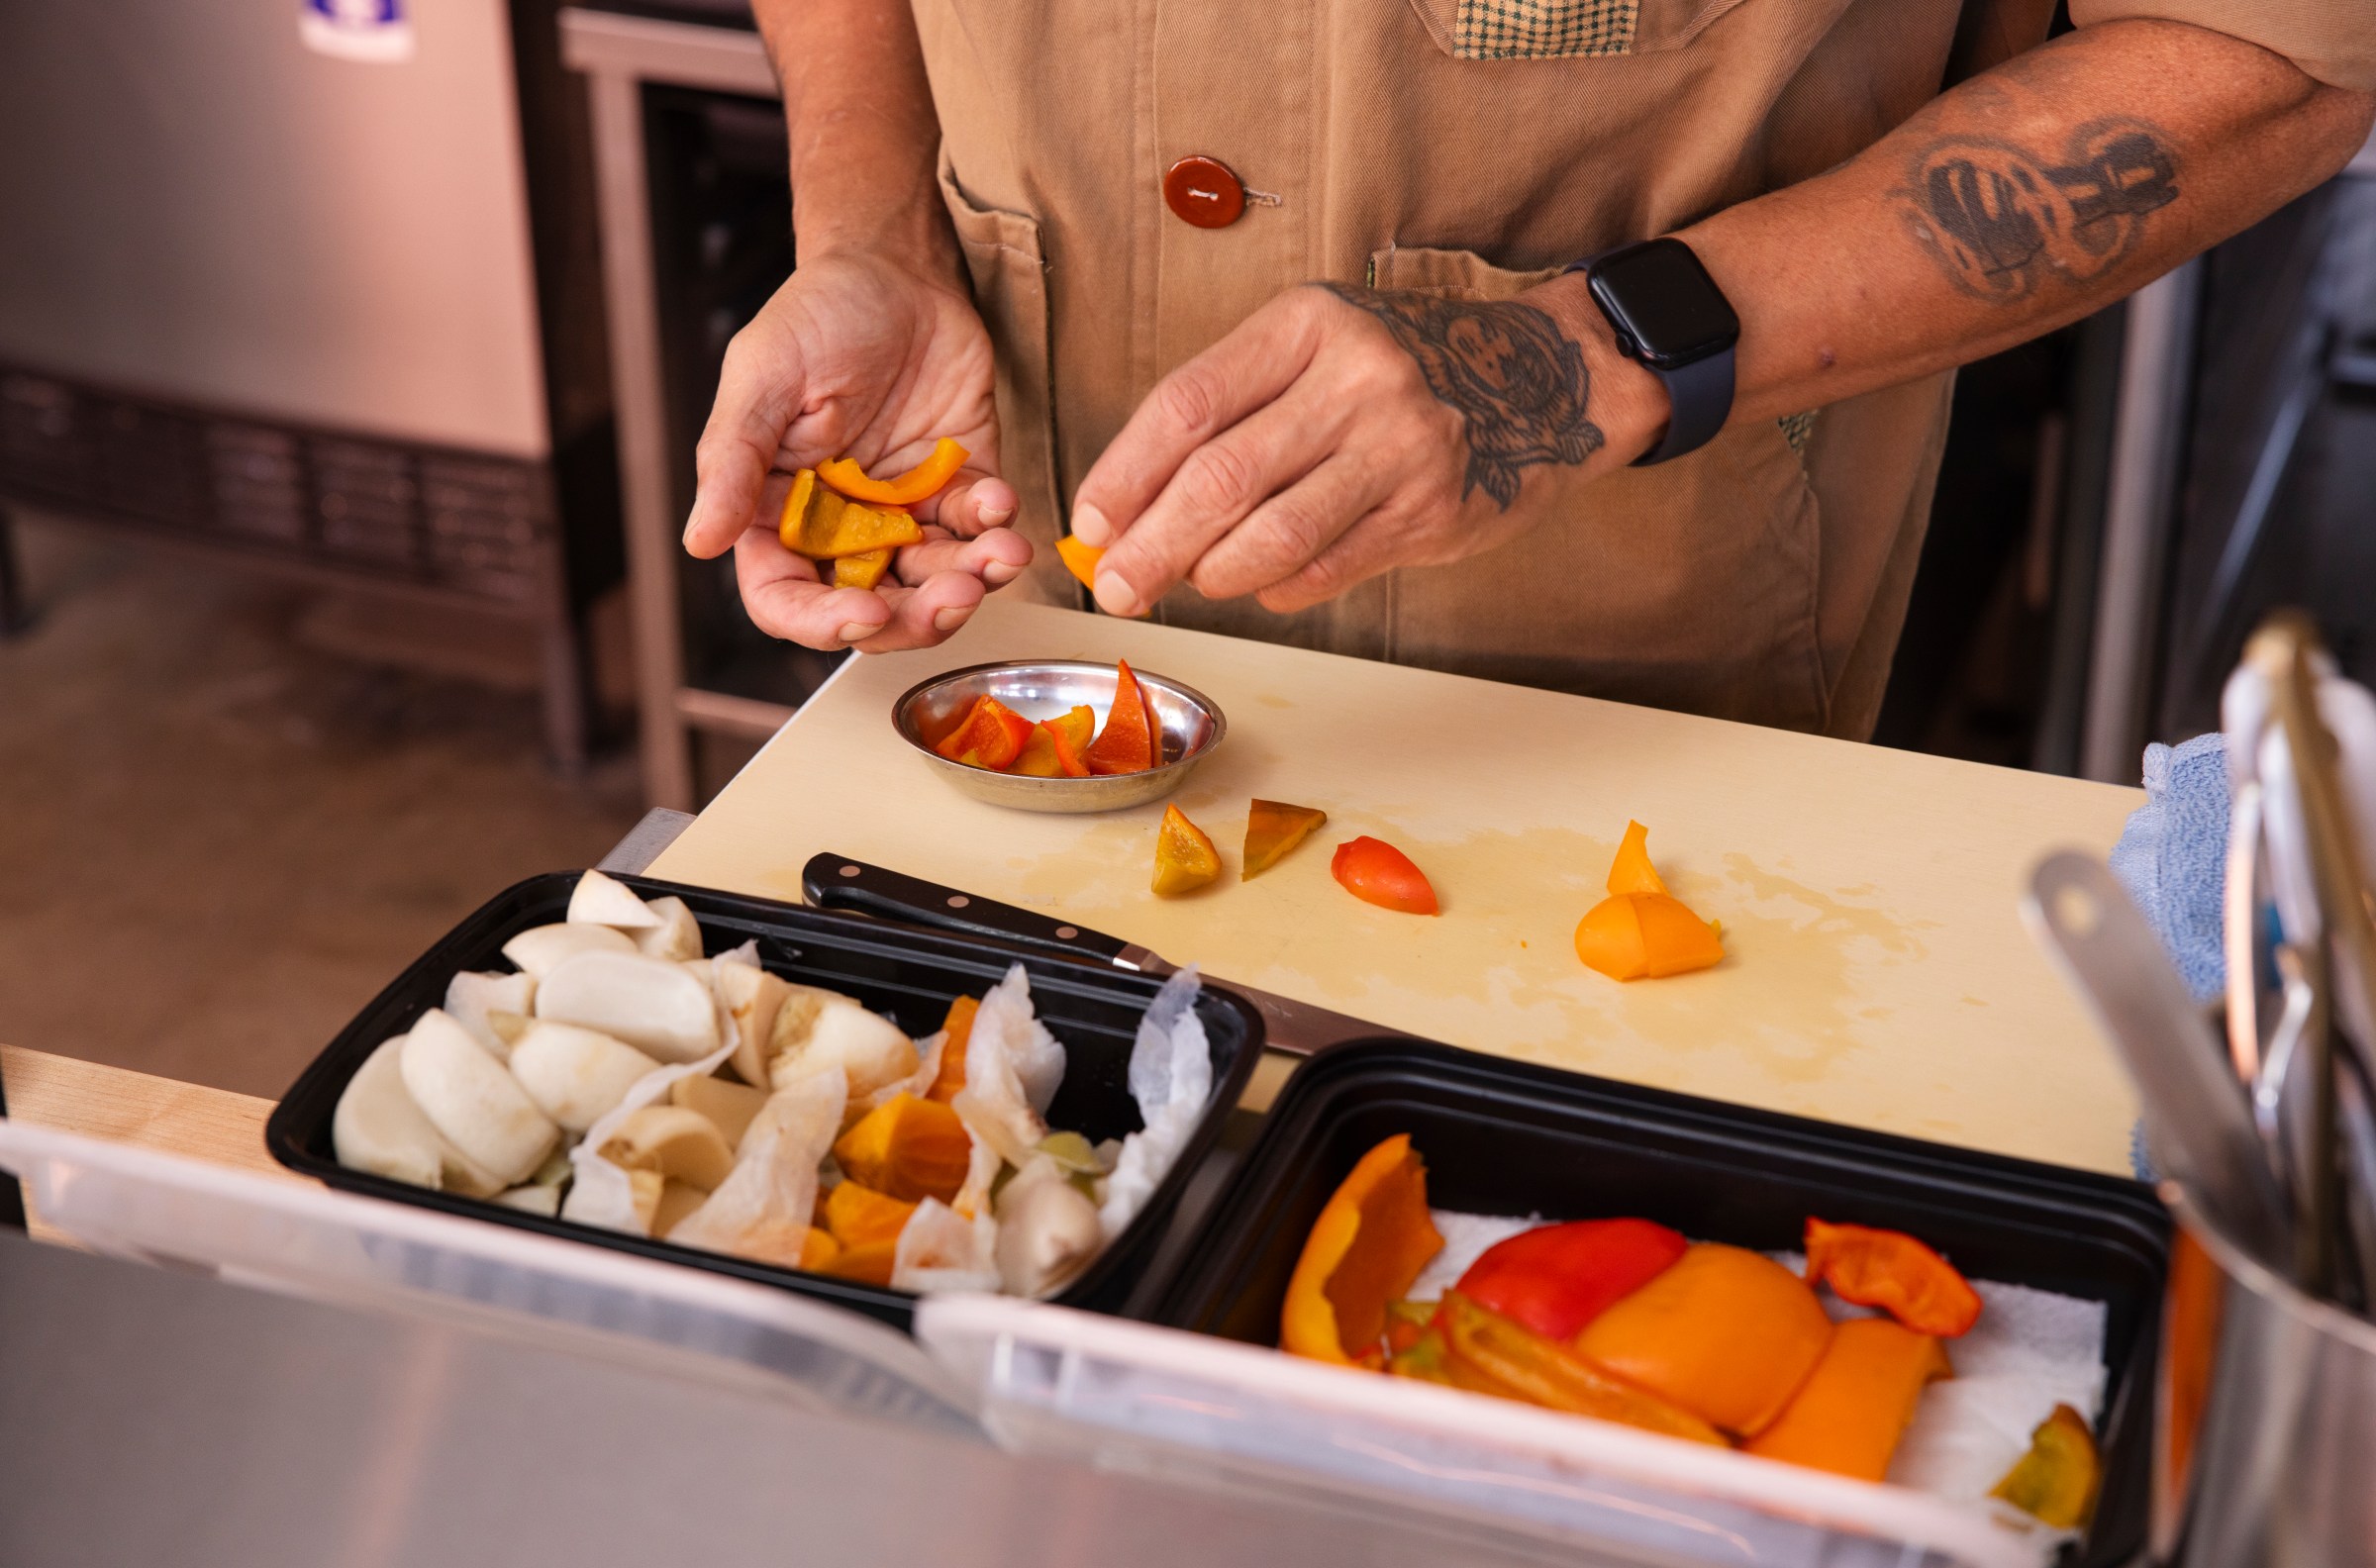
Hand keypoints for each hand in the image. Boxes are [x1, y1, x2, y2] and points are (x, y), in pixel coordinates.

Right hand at [683, 250, 1032, 651]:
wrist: (897, 268)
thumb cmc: (818, 313)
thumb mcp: (762, 376)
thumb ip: (733, 462)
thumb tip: (701, 541)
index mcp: (779, 512)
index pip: (787, 596)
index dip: (821, 621)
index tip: (863, 613)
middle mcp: (842, 525)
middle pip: (873, 606)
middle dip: (916, 615)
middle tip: (954, 597)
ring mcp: (904, 512)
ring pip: (934, 580)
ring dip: (970, 580)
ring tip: (999, 554)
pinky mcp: (958, 486)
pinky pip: (980, 530)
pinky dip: (996, 528)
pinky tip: (999, 501)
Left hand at [1068, 278, 1661, 616]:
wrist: (1539, 377)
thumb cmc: (1395, 366)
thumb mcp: (1312, 345)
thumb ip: (1228, 411)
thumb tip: (1128, 506)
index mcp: (1306, 325)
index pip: (1187, 405)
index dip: (1125, 474)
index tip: (1089, 523)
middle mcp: (1355, 380)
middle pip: (1220, 480)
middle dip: (1150, 547)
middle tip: (1114, 587)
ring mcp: (1400, 448)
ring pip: (1273, 535)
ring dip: (1211, 575)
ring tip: (1185, 584)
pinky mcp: (1432, 510)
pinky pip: (1326, 568)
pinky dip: (1278, 586)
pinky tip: (1260, 582)